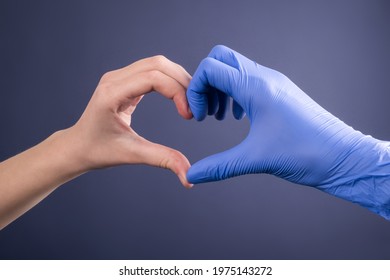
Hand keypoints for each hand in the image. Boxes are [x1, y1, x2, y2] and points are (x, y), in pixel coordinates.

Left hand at [69, 56, 192, 186]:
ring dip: (178, 79)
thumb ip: (163, 159)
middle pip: (158, 64)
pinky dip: (170, 80)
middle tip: (196, 106)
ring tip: (190, 102)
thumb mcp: (132, 154)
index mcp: (112, 93)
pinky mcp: (125, 80)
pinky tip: (179, 97)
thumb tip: (189, 177)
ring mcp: (119, 77)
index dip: (177, 92)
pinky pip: (152, 71)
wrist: (77, 146)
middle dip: (183, 82)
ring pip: (157, 64)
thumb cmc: (98, 150)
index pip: (153, 77)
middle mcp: (114, 79)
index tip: (189, 115)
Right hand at [186, 45, 389, 218]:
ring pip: (234, 69)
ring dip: (219, 89)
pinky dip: (234, 94)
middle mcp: (264, 78)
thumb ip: (219, 166)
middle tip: (205, 111)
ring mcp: (273, 83)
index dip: (195, 90)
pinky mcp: (279, 93)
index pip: (210, 69)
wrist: (342, 157)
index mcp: (256, 87)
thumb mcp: (256, 159)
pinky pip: (248, 81)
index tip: (198, 116)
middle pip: (221, 59)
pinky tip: (237, 117)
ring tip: (218, 117)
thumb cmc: (306, 153)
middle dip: (205, 84)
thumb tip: (193, 175)